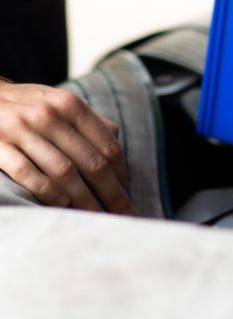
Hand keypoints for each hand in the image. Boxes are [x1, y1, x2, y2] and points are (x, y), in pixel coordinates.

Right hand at [0, 82, 131, 212]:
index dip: (121, 174)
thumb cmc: (25, 106)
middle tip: (121, 215)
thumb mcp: (58, 102)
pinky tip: (61, 205)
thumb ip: (88, 121)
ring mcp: (21, 130)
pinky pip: (28, 174)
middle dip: (111, 194)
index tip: (127, 194)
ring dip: (84, 200)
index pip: (107, 146)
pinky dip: (48, 192)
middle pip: (92, 163)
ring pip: (64, 172)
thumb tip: (117, 143)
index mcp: (70, 106)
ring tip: (95, 216)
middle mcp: (49, 115)